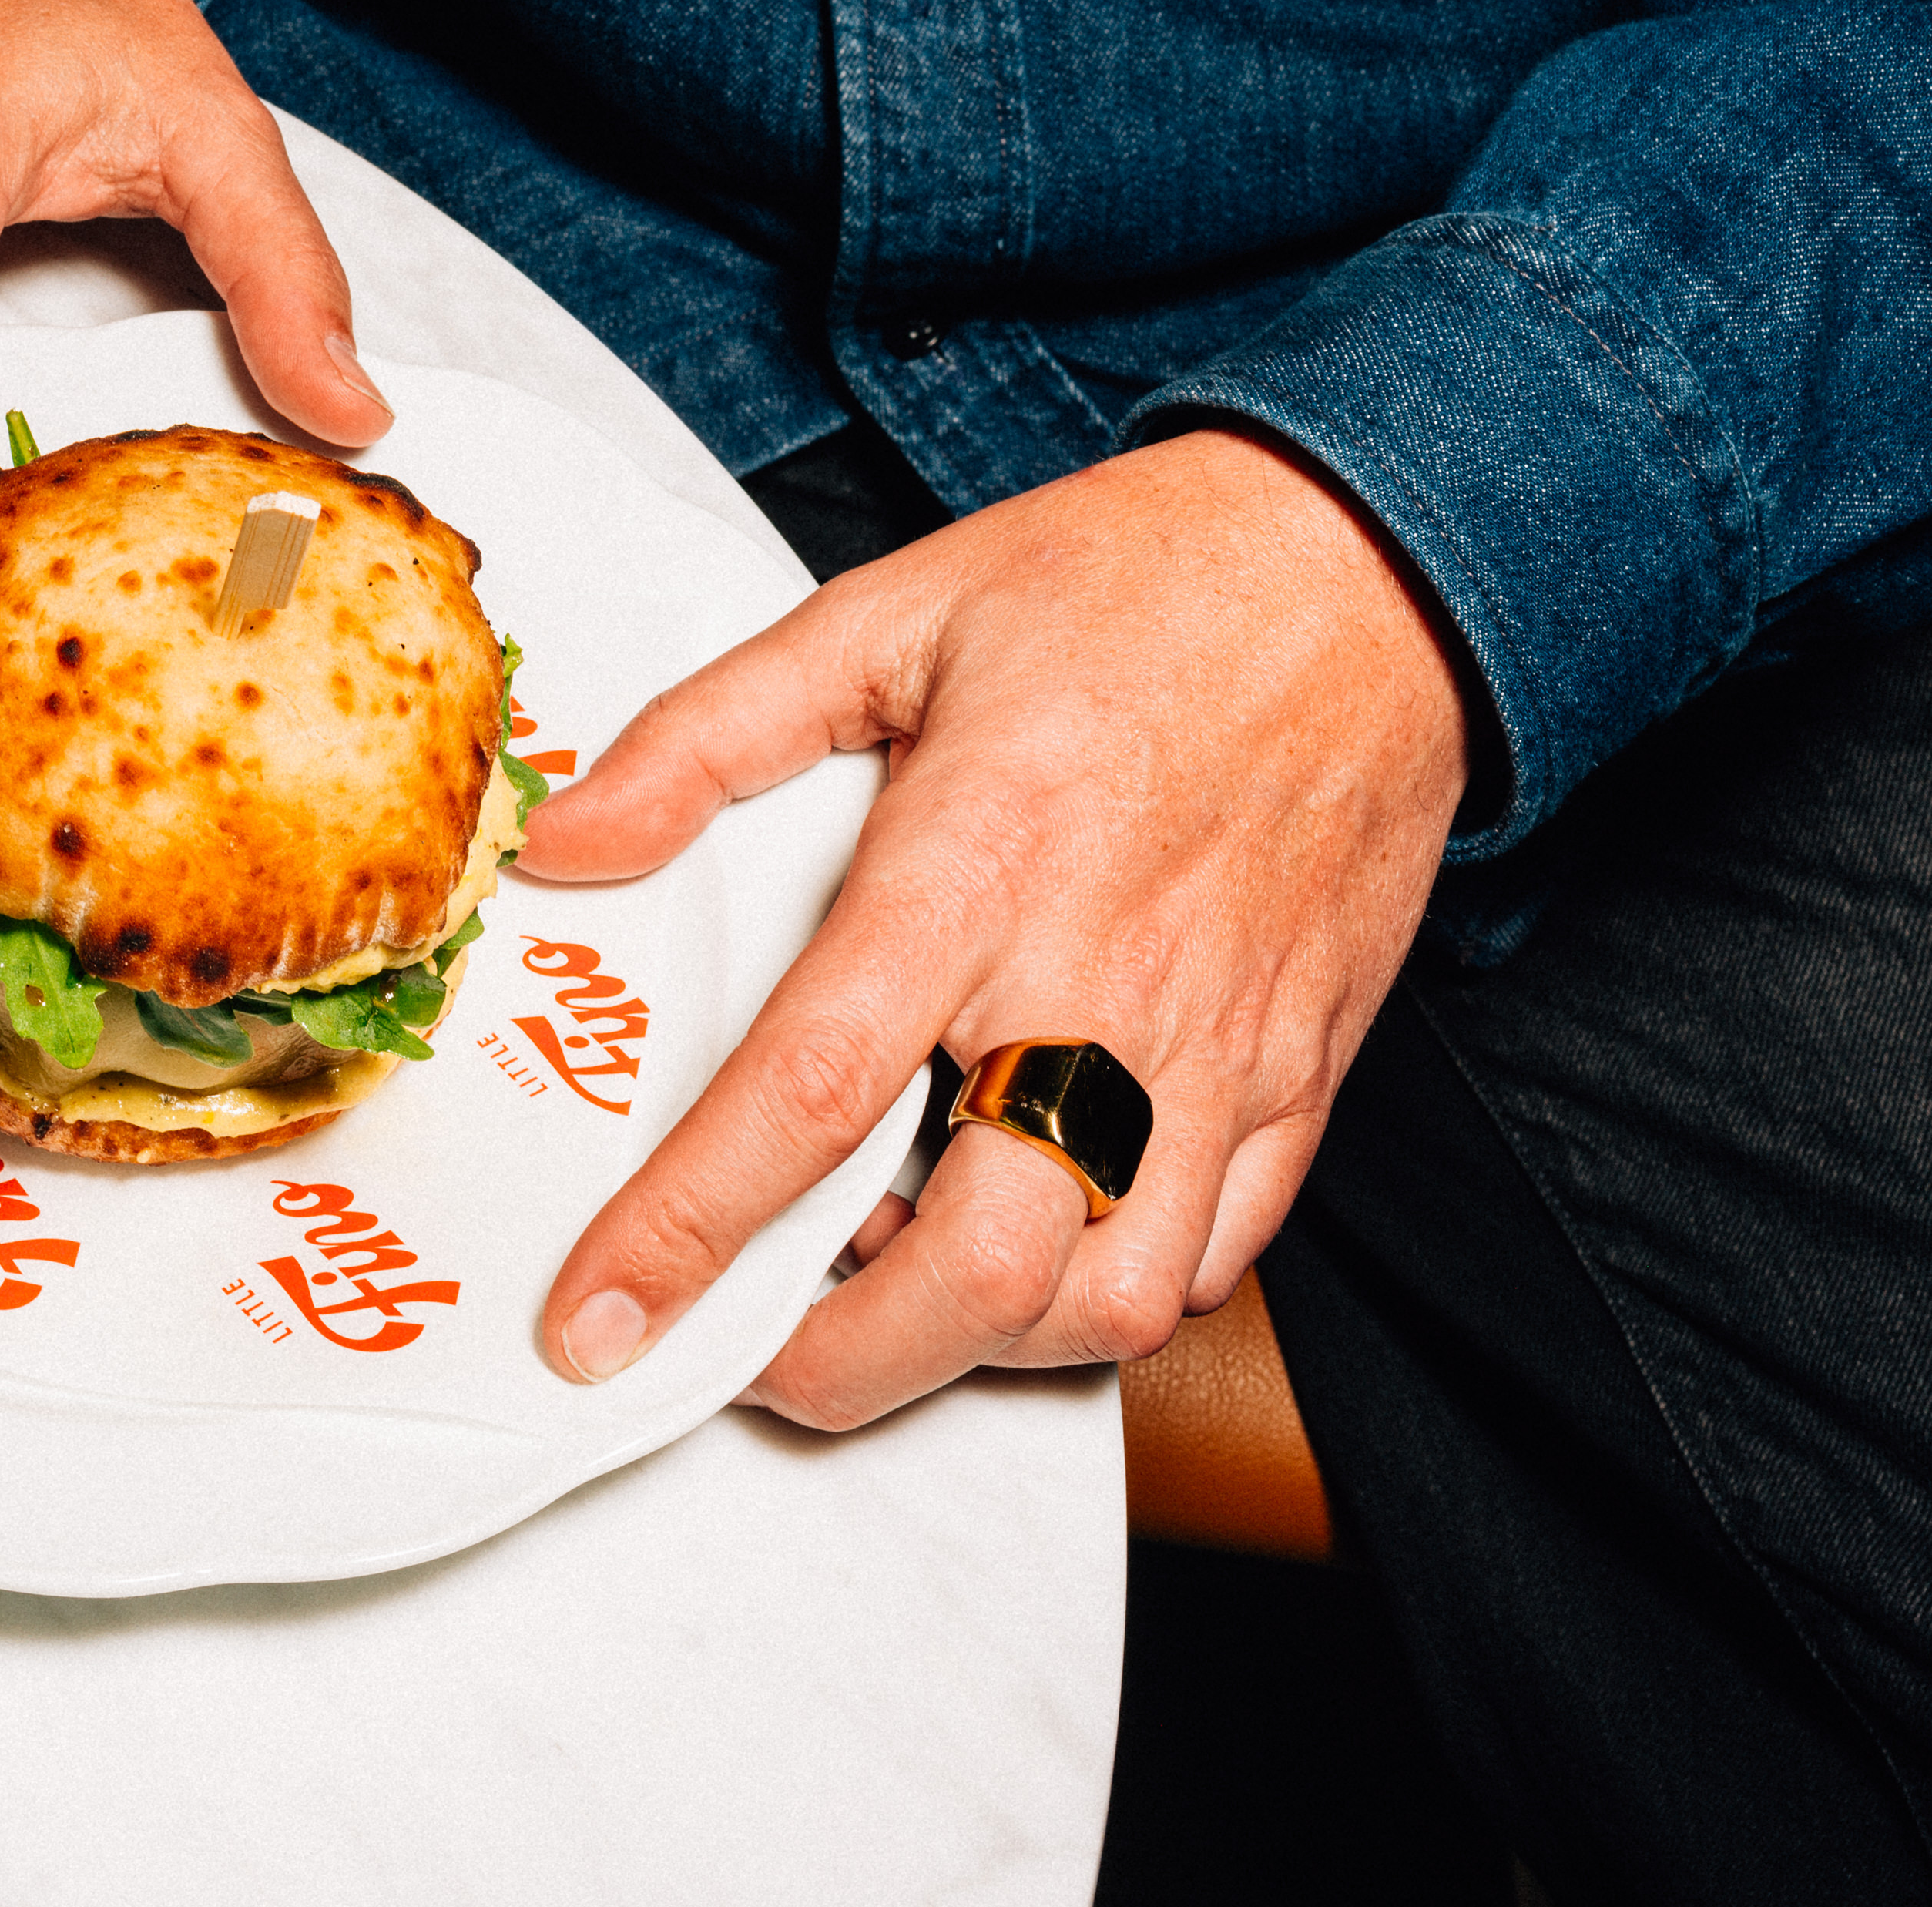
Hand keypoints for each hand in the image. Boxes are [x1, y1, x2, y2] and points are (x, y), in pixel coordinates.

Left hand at [523, 427, 1468, 1424]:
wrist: (1363, 570)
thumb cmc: (1128, 584)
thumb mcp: (885, 614)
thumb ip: (708, 738)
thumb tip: (568, 841)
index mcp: (977, 869)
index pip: (813, 1095)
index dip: (688, 1230)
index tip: (597, 1320)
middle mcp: (1101, 985)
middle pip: (981, 1264)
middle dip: (844, 1360)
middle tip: (748, 1349)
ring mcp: (1220, 1050)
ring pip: (1111, 1297)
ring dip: (981, 1339)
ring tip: (891, 1279)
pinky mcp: (1303, 1077)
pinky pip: (1217, 1256)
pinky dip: (1111, 1295)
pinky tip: (1032, 1238)